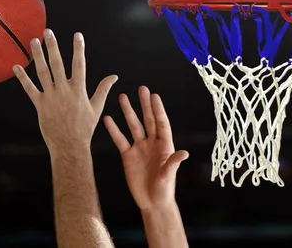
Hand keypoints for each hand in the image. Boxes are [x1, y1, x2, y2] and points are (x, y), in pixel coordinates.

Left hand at [13, 29, 117, 153]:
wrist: (70, 146)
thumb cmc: (85, 127)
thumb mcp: (96, 107)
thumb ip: (103, 89)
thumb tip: (114, 76)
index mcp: (78, 90)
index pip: (79, 64)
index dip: (78, 49)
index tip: (77, 35)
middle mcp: (64, 90)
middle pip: (57, 64)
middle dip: (53, 46)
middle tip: (48, 32)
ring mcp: (50, 97)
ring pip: (43, 72)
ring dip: (38, 56)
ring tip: (34, 41)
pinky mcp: (40, 105)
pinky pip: (30, 89)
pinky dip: (22, 78)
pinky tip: (17, 66)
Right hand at [104, 86, 188, 210]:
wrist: (152, 202)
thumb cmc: (164, 190)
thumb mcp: (169, 176)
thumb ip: (173, 163)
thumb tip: (184, 153)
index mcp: (165, 145)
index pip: (161, 124)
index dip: (158, 110)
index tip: (154, 96)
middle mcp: (152, 143)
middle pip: (148, 120)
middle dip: (144, 104)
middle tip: (142, 88)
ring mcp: (139, 148)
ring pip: (133, 126)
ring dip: (128, 112)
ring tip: (122, 97)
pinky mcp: (128, 155)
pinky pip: (120, 140)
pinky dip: (114, 130)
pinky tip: (108, 119)